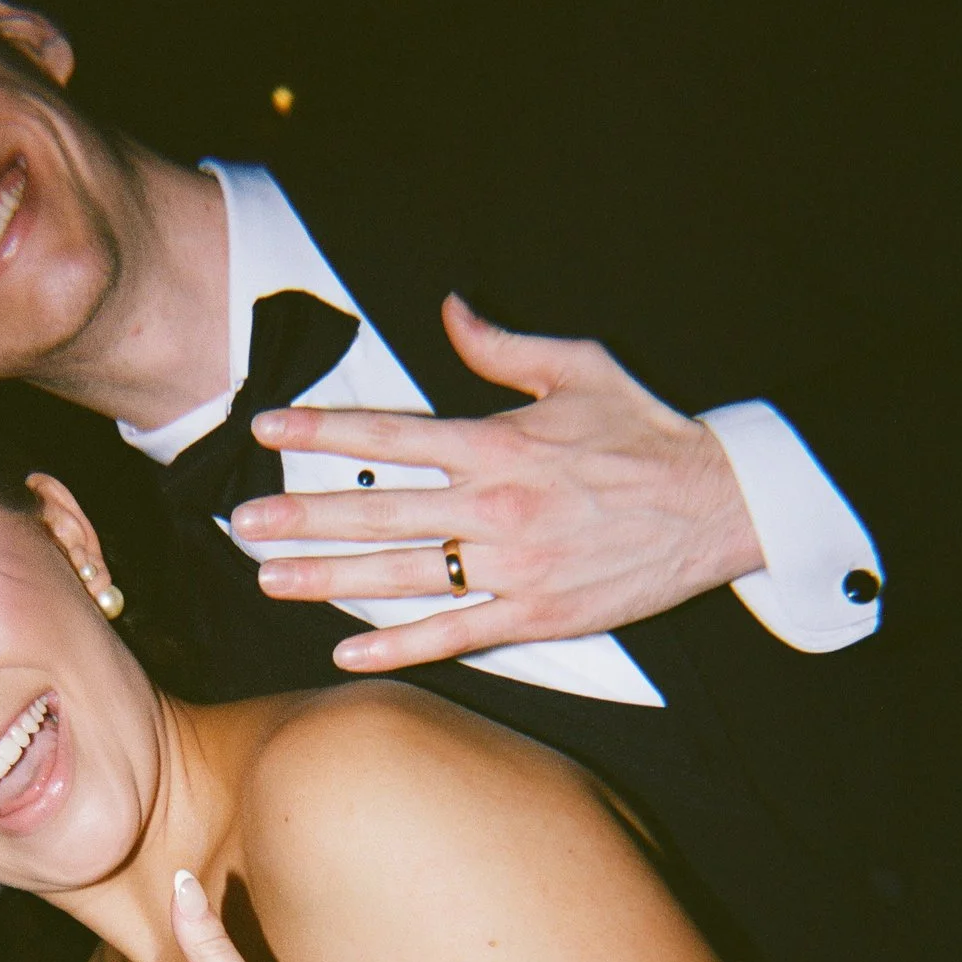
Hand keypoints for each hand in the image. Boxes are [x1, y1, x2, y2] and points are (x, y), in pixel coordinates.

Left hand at [234, 293, 762, 670]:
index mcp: (497, 442)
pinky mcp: (535, 613)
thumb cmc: (647, 435)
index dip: (322, 429)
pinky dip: (398, 647)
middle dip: (303, 514)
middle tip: (242, 520)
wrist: (719, 506)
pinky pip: (454, 634)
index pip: (389, 432)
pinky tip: (345, 651)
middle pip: (378, 508)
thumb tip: (452, 310)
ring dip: (329, 577)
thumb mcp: (579, 369)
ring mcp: (512, 565)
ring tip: (270, 578)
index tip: (266, 429)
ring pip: (402, 574)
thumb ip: (504, 347)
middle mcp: (495, 505)